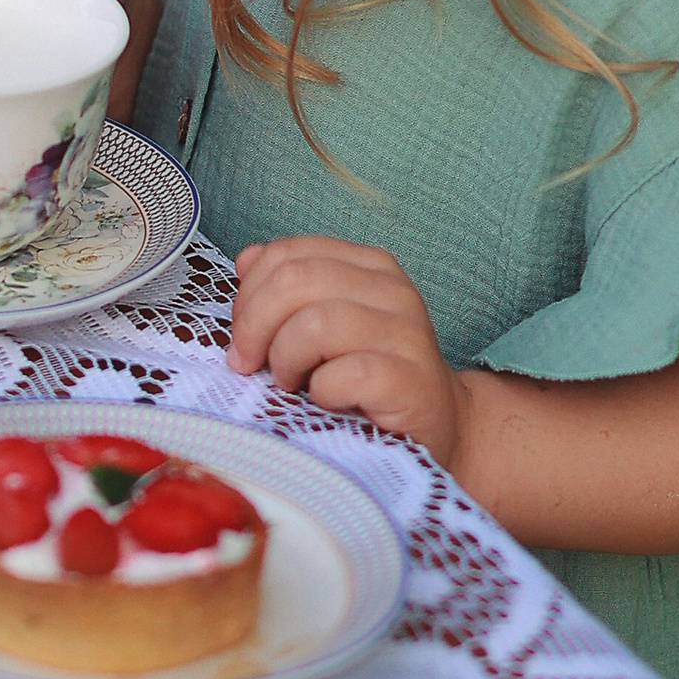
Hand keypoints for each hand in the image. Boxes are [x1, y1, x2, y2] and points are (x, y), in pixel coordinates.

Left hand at [228, 236, 466, 469]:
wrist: (436, 425)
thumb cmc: (367, 376)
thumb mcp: (325, 324)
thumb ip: (287, 288)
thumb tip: (247, 260)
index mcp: (369, 266)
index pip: (288, 253)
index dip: (249, 295)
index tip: (243, 337)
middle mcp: (392, 290)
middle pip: (296, 280)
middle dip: (255, 326)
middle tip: (252, 364)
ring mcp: (406, 334)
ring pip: (316, 323)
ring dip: (285, 359)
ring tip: (290, 383)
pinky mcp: (410, 380)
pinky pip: (345, 374)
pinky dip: (321, 390)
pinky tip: (325, 400)